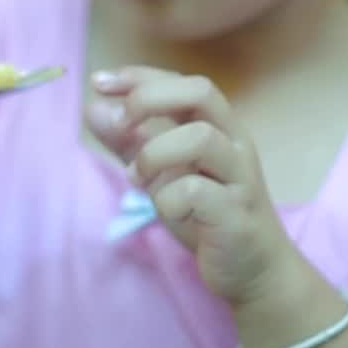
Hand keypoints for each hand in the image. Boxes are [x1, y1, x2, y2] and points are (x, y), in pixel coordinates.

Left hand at [86, 67, 293, 304]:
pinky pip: (196, 192)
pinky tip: (166, 211)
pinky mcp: (237, 214)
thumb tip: (93, 107)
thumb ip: (129, 142)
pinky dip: (167, 199)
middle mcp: (234, 142)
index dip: (139, 77)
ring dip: (154, 153)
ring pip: (200, 138)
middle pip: (201, 92)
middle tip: (122, 125)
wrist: (254, 270)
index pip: (182, 83)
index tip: (99, 83)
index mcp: (218, 126)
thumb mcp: (160, 174)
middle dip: (150, 99)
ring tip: (137, 179)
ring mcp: (240, 176)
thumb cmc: (207, 215)